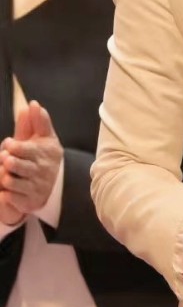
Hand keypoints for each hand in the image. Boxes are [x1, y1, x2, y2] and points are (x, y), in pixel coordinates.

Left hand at [0, 101, 64, 217]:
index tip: (9, 145)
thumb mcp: (43, 139)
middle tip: (6, 160)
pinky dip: (5, 193)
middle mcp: (42, 170)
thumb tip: (33, 104)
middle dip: (7, 162)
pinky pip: (9, 197)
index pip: (25, 149)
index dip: (13, 147)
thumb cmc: (43, 158)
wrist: (52, 186)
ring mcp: (35, 187)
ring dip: (3, 177)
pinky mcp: (28, 201)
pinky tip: (7, 189)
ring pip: (9, 181)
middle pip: (15, 165)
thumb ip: (37, 122)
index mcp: (44, 153)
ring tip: (6, 174)